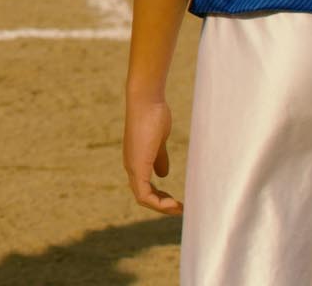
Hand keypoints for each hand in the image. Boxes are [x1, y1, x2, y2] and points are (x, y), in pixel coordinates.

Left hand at [123, 95, 181, 214]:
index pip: (143, 188)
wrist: (146, 103)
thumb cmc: (153, 117)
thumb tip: (162, 174)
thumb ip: (159, 158)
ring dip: (161, 207)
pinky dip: (157, 202)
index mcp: (135, 161)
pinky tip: (173, 202)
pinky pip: (143, 194)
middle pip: (143, 196)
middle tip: (180, 208)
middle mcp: (130, 166)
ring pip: (142, 198)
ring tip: (179, 208)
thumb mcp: (158, 142)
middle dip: (161, 205)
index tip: (177, 201)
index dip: (160, 198)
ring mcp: (132, 166)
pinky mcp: (137, 165)